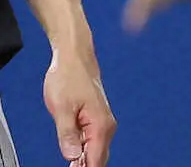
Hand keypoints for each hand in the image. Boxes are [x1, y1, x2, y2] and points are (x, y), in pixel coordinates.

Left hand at [43, 46, 114, 165]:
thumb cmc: (69, 76)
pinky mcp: (95, 121)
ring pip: (95, 153)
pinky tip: (72, 158)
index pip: (96, 161)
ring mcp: (102, 123)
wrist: (74, 57)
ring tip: (69, 166)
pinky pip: (92, 144)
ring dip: (83, 163)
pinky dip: (83, 154)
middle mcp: (106, 125)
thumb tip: (72, 156)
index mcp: (100, 124)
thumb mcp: (62, 108)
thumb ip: (68, 134)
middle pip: (98, 160)